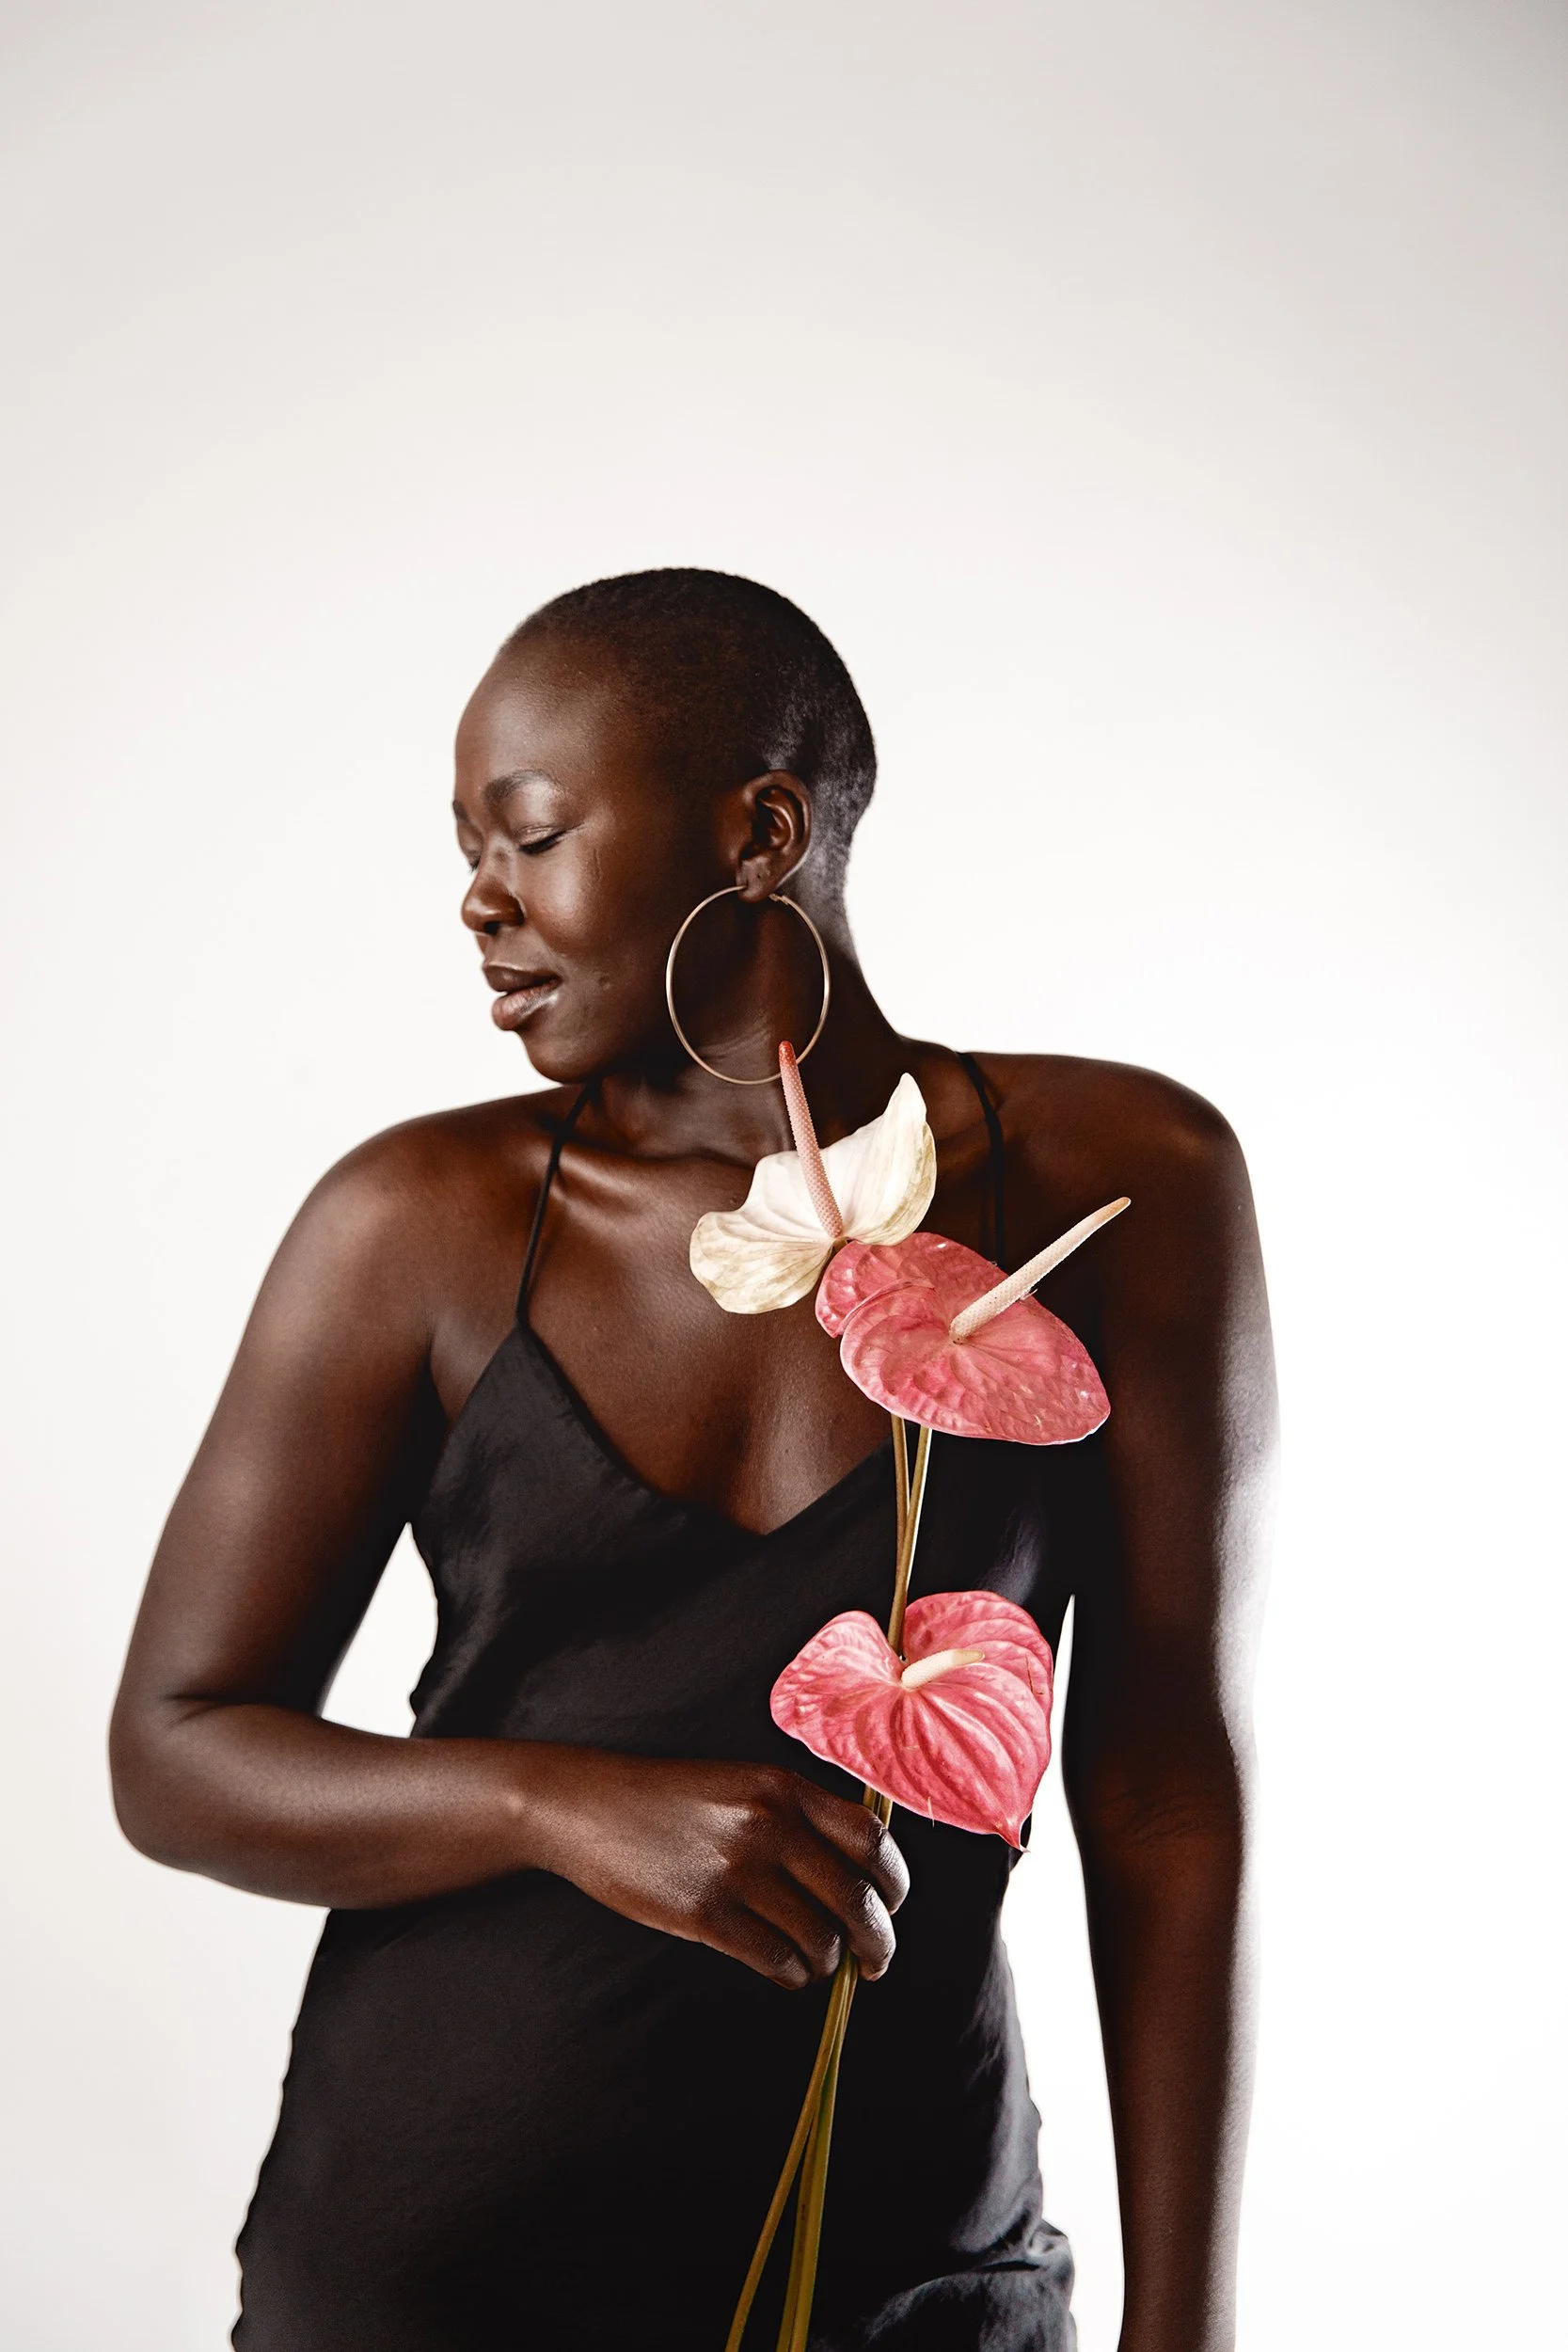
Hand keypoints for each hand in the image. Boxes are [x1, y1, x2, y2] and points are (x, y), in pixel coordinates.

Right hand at [529, 1750, 908, 1988]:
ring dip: (830, 1962)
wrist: (590, 1807)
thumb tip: (859, 1880)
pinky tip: (787, 1970)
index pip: (872, 1839)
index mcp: (784, 1788)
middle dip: (878, 1941)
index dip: (895, 1881)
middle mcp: (769, 1825)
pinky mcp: (706, 1915)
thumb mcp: (742, 1785)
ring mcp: (737, 1871)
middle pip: (856, 1898)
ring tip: (821, 1964)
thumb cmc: (671, 1800)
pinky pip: (777, 1960)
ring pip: (820, 1938)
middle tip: (876, 1961)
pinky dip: (793, 1974)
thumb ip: (798, 1817)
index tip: (893, 1904)